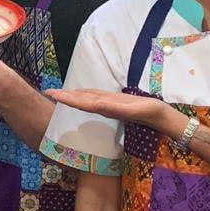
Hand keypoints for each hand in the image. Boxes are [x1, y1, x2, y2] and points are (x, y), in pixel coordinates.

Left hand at [45, 88, 184, 135]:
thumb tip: (94, 104)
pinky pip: (96, 97)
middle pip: (80, 101)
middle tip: (48, 91)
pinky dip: (86, 94)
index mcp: (104, 108)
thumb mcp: (131, 110)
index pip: (80, 102)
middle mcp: (103, 106)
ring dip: (73, 96)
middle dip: (64, 97)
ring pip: (86, 99)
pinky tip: (81, 93)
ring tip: (59, 92)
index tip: (51, 94)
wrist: (161, 118)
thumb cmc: (148, 113)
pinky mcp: (115, 102)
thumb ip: (113, 108)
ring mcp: (109, 104)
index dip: (66, 98)